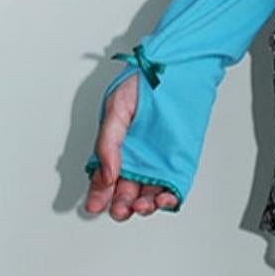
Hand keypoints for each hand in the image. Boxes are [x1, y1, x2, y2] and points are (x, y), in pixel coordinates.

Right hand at [82, 70, 180, 220]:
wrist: (178, 67)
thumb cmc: (144, 81)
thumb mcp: (116, 108)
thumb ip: (108, 141)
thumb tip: (105, 173)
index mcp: (117, 145)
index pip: (105, 177)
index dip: (99, 194)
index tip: (94, 206)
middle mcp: (137, 156)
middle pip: (126, 190)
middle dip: (121, 204)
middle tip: (119, 209)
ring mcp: (159, 160)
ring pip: (149, 192)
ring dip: (144, 204)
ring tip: (141, 205)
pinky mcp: (180, 160)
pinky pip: (175, 185)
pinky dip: (170, 197)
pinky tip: (162, 200)